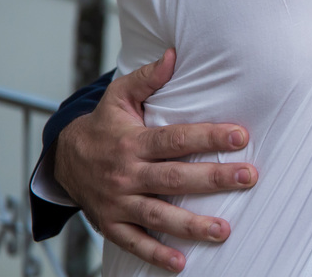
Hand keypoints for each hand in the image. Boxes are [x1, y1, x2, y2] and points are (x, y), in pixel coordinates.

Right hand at [53, 49, 257, 271]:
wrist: (63, 160)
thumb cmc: (103, 126)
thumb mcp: (118, 97)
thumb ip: (146, 78)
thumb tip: (173, 55)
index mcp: (132, 141)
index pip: (175, 139)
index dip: (208, 137)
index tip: (241, 136)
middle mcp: (125, 173)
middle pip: (174, 179)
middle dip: (213, 179)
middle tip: (248, 178)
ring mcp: (118, 202)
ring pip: (158, 215)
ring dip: (191, 225)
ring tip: (224, 230)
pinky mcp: (111, 224)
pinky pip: (134, 242)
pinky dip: (156, 254)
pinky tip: (181, 263)